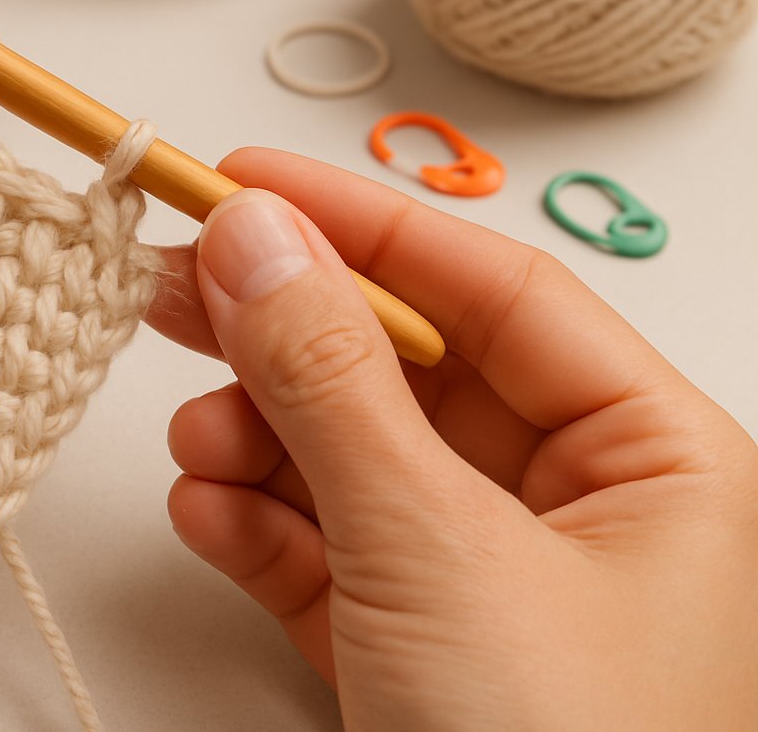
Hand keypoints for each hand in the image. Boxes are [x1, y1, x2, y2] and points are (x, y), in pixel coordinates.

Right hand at [150, 148, 757, 729]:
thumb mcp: (433, 547)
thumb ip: (331, 380)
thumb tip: (251, 236)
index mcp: (656, 461)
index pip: (492, 290)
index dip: (360, 223)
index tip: (240, 180)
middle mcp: (581, 511)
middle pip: (410, 370)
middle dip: (288, 335)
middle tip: (175, 285)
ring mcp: (491, 583)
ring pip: (356, 461)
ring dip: (261, 441)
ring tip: (194, 441)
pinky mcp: (416, 650)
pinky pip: (329, 551)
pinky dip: (262, 527)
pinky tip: (211, 512)